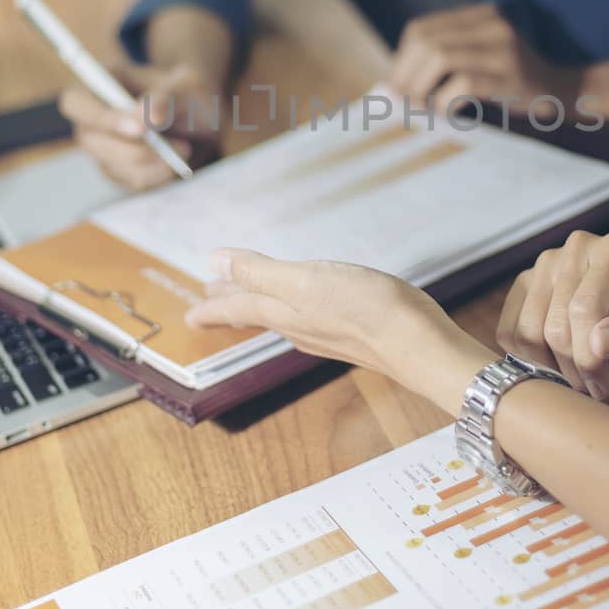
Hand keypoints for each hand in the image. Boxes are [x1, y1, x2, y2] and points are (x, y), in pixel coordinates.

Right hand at [58, 62, 219, 189]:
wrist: (201, 120)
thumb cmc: (189, 93)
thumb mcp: (186, 84)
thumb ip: (165, 97)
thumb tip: (145, 118)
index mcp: (100, 82)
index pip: (74, 102)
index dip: (99, 117)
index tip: (140, 129)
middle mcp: (93, 117)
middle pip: (90, 140)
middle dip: (134, 149)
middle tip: (179, 146)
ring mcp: (102, 146)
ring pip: (113, 166)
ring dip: (153, 163)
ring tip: (185, 148)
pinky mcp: (118, 170)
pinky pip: (130, 181)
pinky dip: (157, 175)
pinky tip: (175, 161)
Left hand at [186, 249, 471, 379]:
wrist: (418, 344)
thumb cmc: (365, 309)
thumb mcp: (304, 281)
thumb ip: (258, 272)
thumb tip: (213, 264)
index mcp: (283, 311)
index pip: (237, 306)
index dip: (212, 306)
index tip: (190, 312)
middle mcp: (300, 326)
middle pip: (257, 312)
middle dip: (233, 304)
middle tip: (211, 301)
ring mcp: (326, 331)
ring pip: (281, 315)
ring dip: (260, 304)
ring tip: (250, 300)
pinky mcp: (352, 330)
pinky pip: (308, 317)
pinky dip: (293, 308)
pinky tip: (306, 307)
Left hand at [386, 3, 579, 114]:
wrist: (562, 92)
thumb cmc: (511, 82)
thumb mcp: (479, 59)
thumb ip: (444, 61)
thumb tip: (393, 85)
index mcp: (480, 15)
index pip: (422, 29)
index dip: (401, 59)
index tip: (395, 86)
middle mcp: (492, 23)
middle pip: (427, 41)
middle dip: (405, 74)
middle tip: (400, 102)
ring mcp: (504, 47)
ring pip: (441, 57)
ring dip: (421, 87)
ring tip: (420, 108)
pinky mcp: (512, 75)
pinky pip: (464, 82)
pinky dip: (445, 100)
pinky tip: (446, 112)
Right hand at [496, 232, 608, 399]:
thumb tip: (600, 342)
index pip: (585, 308)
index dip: (590, 357)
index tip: (604, 385)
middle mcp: (576, 248)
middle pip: (555, 324)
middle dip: (573, 368)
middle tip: (595, 388)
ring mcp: (545, 263)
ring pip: (527, 331)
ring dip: (550, 367)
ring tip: (578, 378)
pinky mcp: (525, 282)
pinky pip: (509, 330)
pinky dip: (527, 358)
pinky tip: (556, 364)